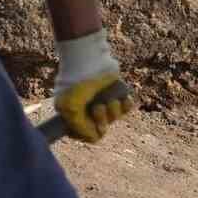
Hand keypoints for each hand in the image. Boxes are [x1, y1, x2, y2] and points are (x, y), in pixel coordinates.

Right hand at [53, 29, 134, 143]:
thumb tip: (97, 137)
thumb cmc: (77, 84)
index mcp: (72, 113)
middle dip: (102, 119)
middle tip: (98, 107)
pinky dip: (126, 105)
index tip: (90, 125)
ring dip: (113, 111)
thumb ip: (81, 129)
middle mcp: (87, 109)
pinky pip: (126, 107)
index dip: (88, 132)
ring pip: (114, 118)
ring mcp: (102, 101)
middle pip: (101, 128)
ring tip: (109, 100)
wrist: (90, 60)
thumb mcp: (71, 108)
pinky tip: (122, 99)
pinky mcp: (115, 93)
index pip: (83, 135)